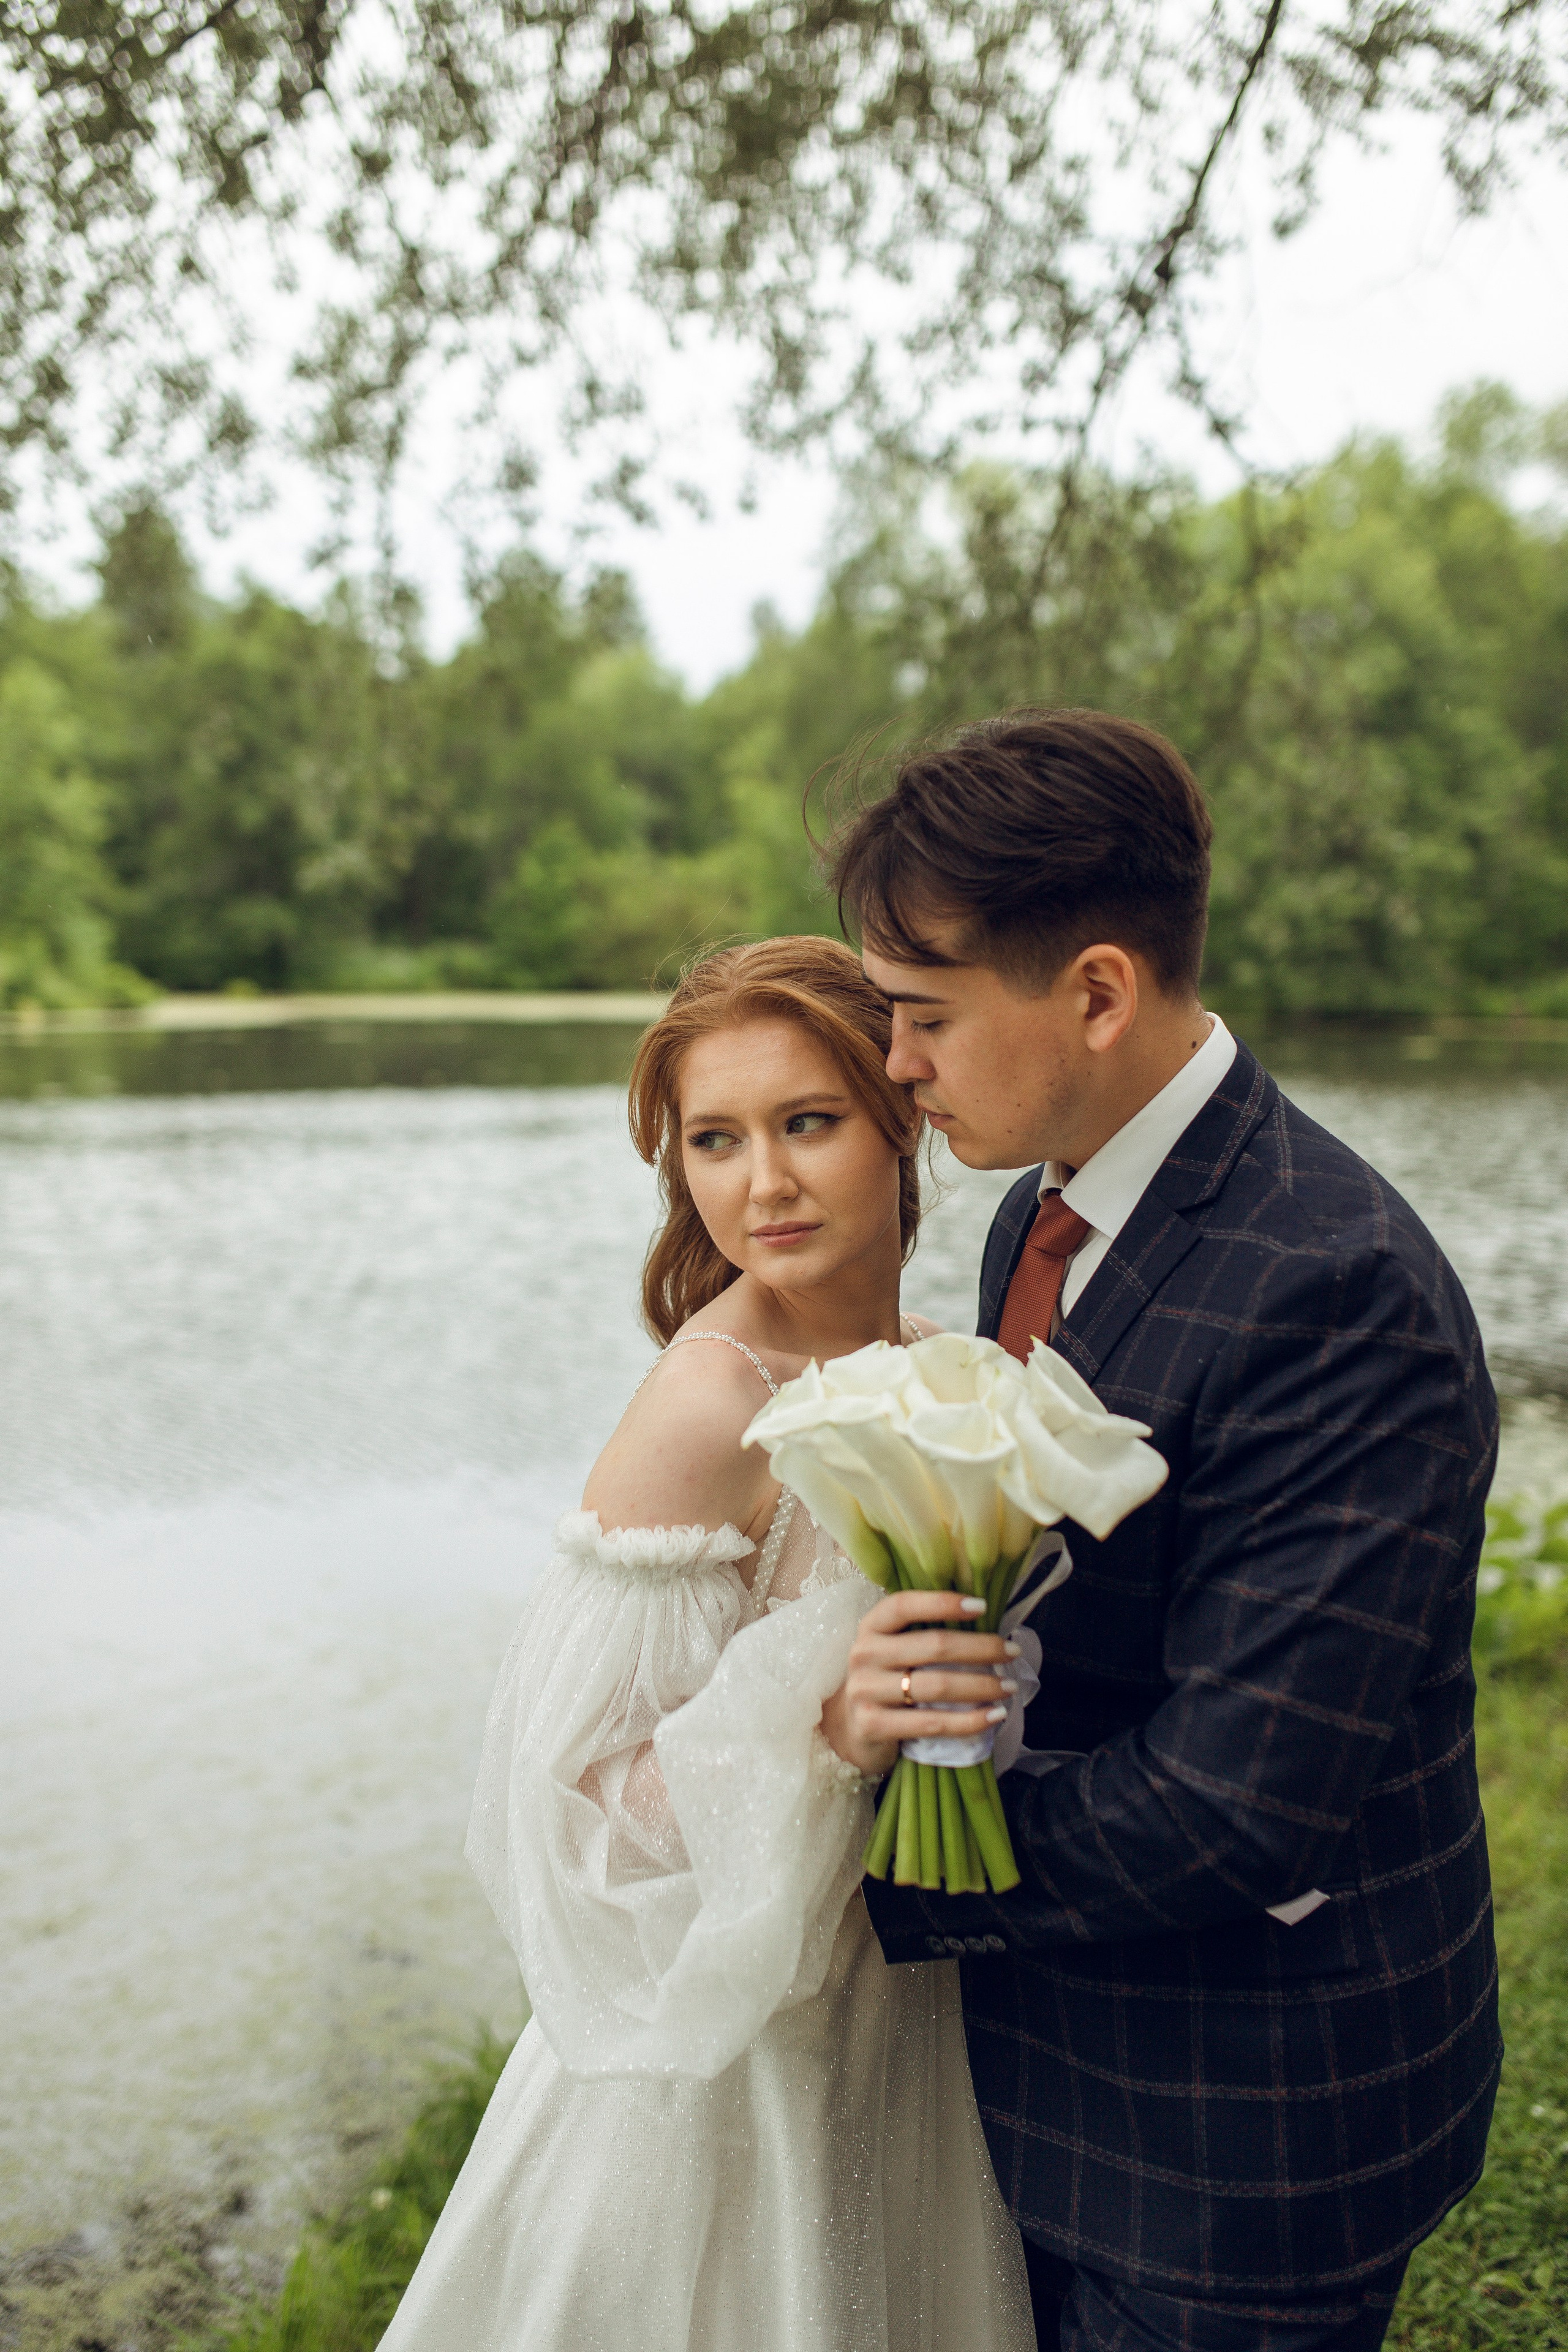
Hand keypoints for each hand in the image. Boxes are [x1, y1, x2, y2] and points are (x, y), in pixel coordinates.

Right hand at [820, 1589, 1019, 1778]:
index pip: (904, 1605)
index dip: (943, 1602)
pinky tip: (993, 1715)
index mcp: (871, 1627)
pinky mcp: (873, 1725)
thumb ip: (926, 1634)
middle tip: (1013, 1652)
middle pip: (933, 1646)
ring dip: (982, 1685)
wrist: (853, 1728)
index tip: (982, 1606)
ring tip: (1009, 1686)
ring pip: (937, 1685)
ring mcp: (865, 1690)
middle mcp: (864, 1654)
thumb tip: (986, 1622)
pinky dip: (969, 1721)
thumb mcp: (896, 1650)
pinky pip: (932, 1722)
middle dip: (981, 1648)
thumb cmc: (888, 1680)